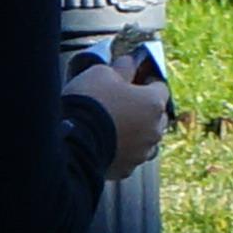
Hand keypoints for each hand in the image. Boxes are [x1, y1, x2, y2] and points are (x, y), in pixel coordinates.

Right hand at [66, 50, 168, 178]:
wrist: (72, 140)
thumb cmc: (90, 103)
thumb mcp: (102, 73)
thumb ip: (122, 68)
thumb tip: (128, 63)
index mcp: (153, 103)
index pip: (160, 87)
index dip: (146, 81)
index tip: (134, 79)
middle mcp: (154, 130)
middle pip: (156, 115)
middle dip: (144, 108)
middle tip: (123, 102)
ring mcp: (141, 152)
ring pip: (145, 138)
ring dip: (135, 131)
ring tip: (113, 124)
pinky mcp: (126, 168)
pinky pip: (129, 155)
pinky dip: (122, 149)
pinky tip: (105, 141)